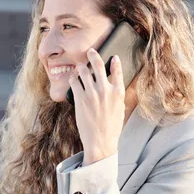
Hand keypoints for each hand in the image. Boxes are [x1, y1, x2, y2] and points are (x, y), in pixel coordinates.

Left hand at [69, 49, 124, 165]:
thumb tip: (115, 86)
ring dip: (81, 67)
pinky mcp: (79, 98)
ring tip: (80, 68)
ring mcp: (91, 94)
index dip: (115, 62)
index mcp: (118, 92)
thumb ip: (117, 96)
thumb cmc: (111, 128)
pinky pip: (74, 82)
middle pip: (98, 65)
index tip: (113, 57)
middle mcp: (105, 90)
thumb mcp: (120, 110)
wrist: (100, 142)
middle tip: (90, 51)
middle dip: (93, 55)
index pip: (117, 71)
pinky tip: (73, 79)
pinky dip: (73, 79)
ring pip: (83, 71)